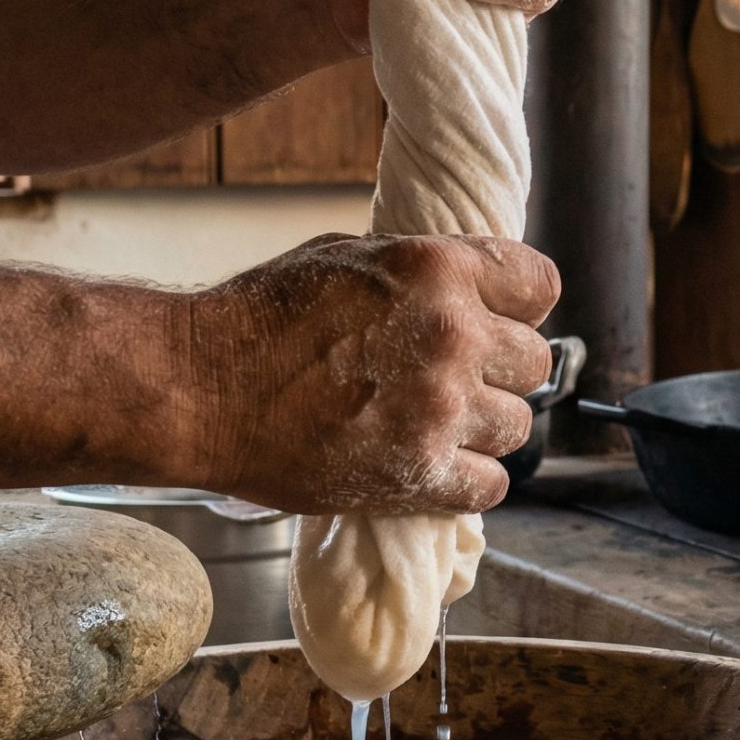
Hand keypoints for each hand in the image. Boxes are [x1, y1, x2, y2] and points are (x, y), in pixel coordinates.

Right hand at [181, 233, 561, 514]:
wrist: (199, 389)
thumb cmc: (260, 318)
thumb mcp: (349, 255)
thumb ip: (423, 269)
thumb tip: (472, 283)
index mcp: (438, 270)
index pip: (540, 285)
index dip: (519, 305)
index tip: (498, 319)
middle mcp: (451, 335)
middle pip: (534, 361)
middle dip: (499, 369)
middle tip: (453, 378)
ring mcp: (439, 409)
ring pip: (517, 426)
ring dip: (483, 427)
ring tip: (436, 423)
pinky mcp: (420, 473)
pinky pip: (491, 484)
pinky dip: (467, 480)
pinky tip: (433, 465)